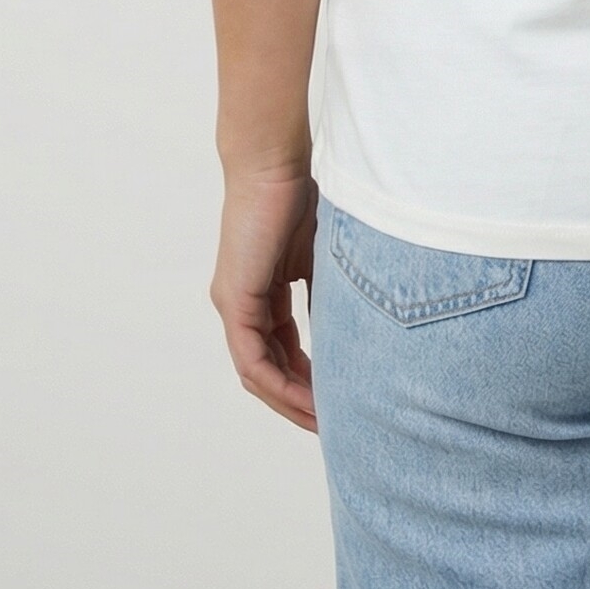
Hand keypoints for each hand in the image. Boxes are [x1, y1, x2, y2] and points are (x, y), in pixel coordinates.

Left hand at [212, 165, 318, 430]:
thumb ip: (330, 293)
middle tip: (331, 424)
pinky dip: (281, 383)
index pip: (282, 351)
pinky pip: (253, 360)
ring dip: (289, 400)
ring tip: (323, 421)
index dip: (308, 379)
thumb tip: (356, 330)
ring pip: (258, 373)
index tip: (338, 398)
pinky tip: (308, 398)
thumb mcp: (323, 256)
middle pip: (267, 371)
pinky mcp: (233, 301)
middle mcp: (241, 305)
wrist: (273, 164)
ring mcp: (233, 305)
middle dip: (298, 400)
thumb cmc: (301, 195)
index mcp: (261, 293)